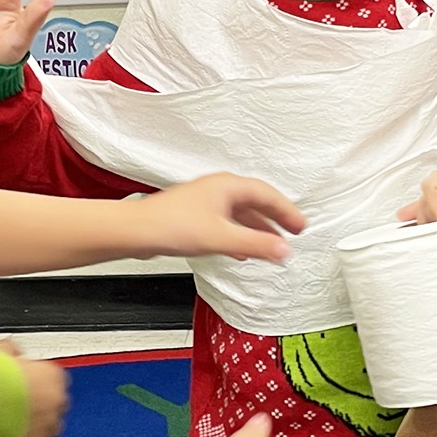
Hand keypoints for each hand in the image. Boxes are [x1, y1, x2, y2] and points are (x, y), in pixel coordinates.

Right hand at [0, 340, 68, 436]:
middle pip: (56, 404)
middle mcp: (56, 398)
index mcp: (53, 374)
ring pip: (52, 427)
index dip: (41, 383)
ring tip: (24, 428)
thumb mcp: (3, 351)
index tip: (31, 385)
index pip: (56, 379)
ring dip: (40, 427)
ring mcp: (48, 420)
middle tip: (24, 406)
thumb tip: (13, 353)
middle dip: (43, 405)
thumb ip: (14, 352)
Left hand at [140, 174, 305, 262]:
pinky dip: (241, 235)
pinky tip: (241, 250)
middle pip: (257, 201)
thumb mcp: (221, 238)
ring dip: (259, 229)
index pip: (268, 194)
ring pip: (242, 214)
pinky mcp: (197, 216)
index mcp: (228, 186)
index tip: (300, 225)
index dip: (287, 210)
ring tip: (273, 245)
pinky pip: (228, 223)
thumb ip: (255, 245)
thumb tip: (284, 250)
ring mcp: (207, 202)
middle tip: (294, 231)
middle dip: (276, 218)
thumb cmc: (170, 225)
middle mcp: (219, 190)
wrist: (136, 231)